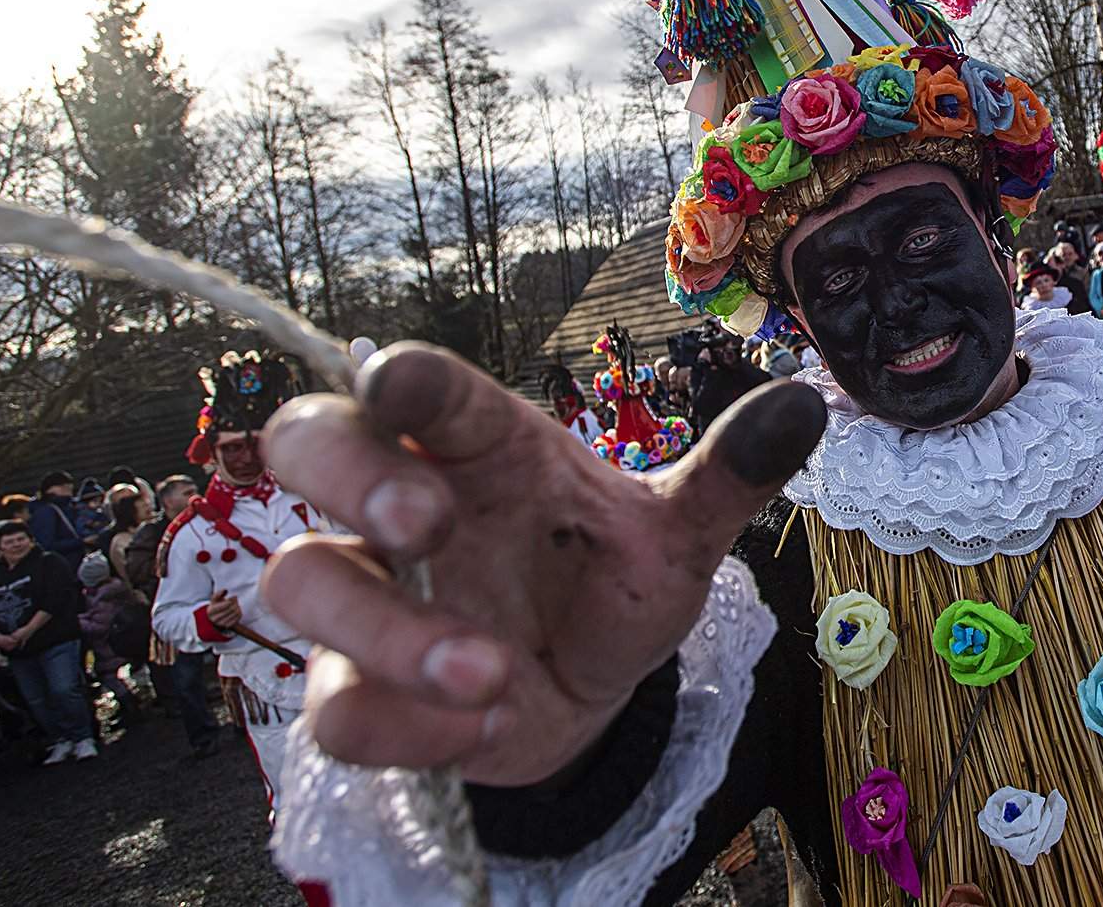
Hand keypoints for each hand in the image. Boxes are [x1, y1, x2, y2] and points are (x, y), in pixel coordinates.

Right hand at [205, 588, 242, 630]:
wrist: (216, 617)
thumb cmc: (216, 605)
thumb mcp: (215, 598)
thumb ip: (218, 593)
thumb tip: (225, 590)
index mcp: (211, 611)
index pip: (226, 604)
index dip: (231, 600)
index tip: (232, 598)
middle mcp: (214, 619)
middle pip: (232, 608)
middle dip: (235, 602)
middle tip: (235, 600)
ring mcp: (221, 624)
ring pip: (236, 612)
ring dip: (238, 606)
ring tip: (235, 605)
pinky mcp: (228, 626)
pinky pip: (239, 616)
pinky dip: (240, 612)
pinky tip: (236, 610)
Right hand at [260, 343, 823, 785]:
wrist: (591, 695)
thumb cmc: (611, 584)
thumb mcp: (678, 536)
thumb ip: (728, 475)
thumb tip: (803, 406)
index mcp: (482, 445)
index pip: (425, 389)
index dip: (401, 376)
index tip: (396, 377)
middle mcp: (407, 502)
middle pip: (308, 443)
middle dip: (351, 477)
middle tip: (425, 526)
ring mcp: (369, 592)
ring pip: (300, 580)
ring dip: (391, 630)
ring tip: (489, 672)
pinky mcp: (356, 685)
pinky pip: (331, 703)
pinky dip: (400, 723)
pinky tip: (477, 725)